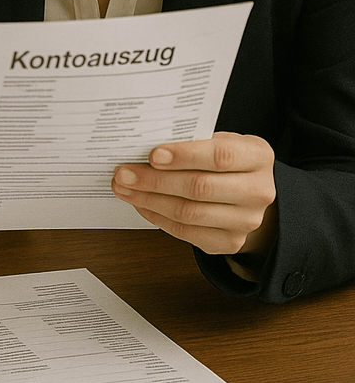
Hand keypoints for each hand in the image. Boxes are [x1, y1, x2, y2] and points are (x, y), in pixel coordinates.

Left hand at [111, 132, 276, 258]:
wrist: (249, 192)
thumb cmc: (226, 160)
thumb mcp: (218, 140)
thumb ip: (190, 141)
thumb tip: (143, 144)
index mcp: (257, 156)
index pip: (220, 156)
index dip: (184, 156)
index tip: (152, 155)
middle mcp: (258, 191)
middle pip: (200, 187)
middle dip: (154, 180)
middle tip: (123, 173)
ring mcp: (246, 220)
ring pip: (189, 213)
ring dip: (149, 200)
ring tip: (124, 189)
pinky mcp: (230, 242)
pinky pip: (186, 232)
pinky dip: (157, 217)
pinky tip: (140, 204)